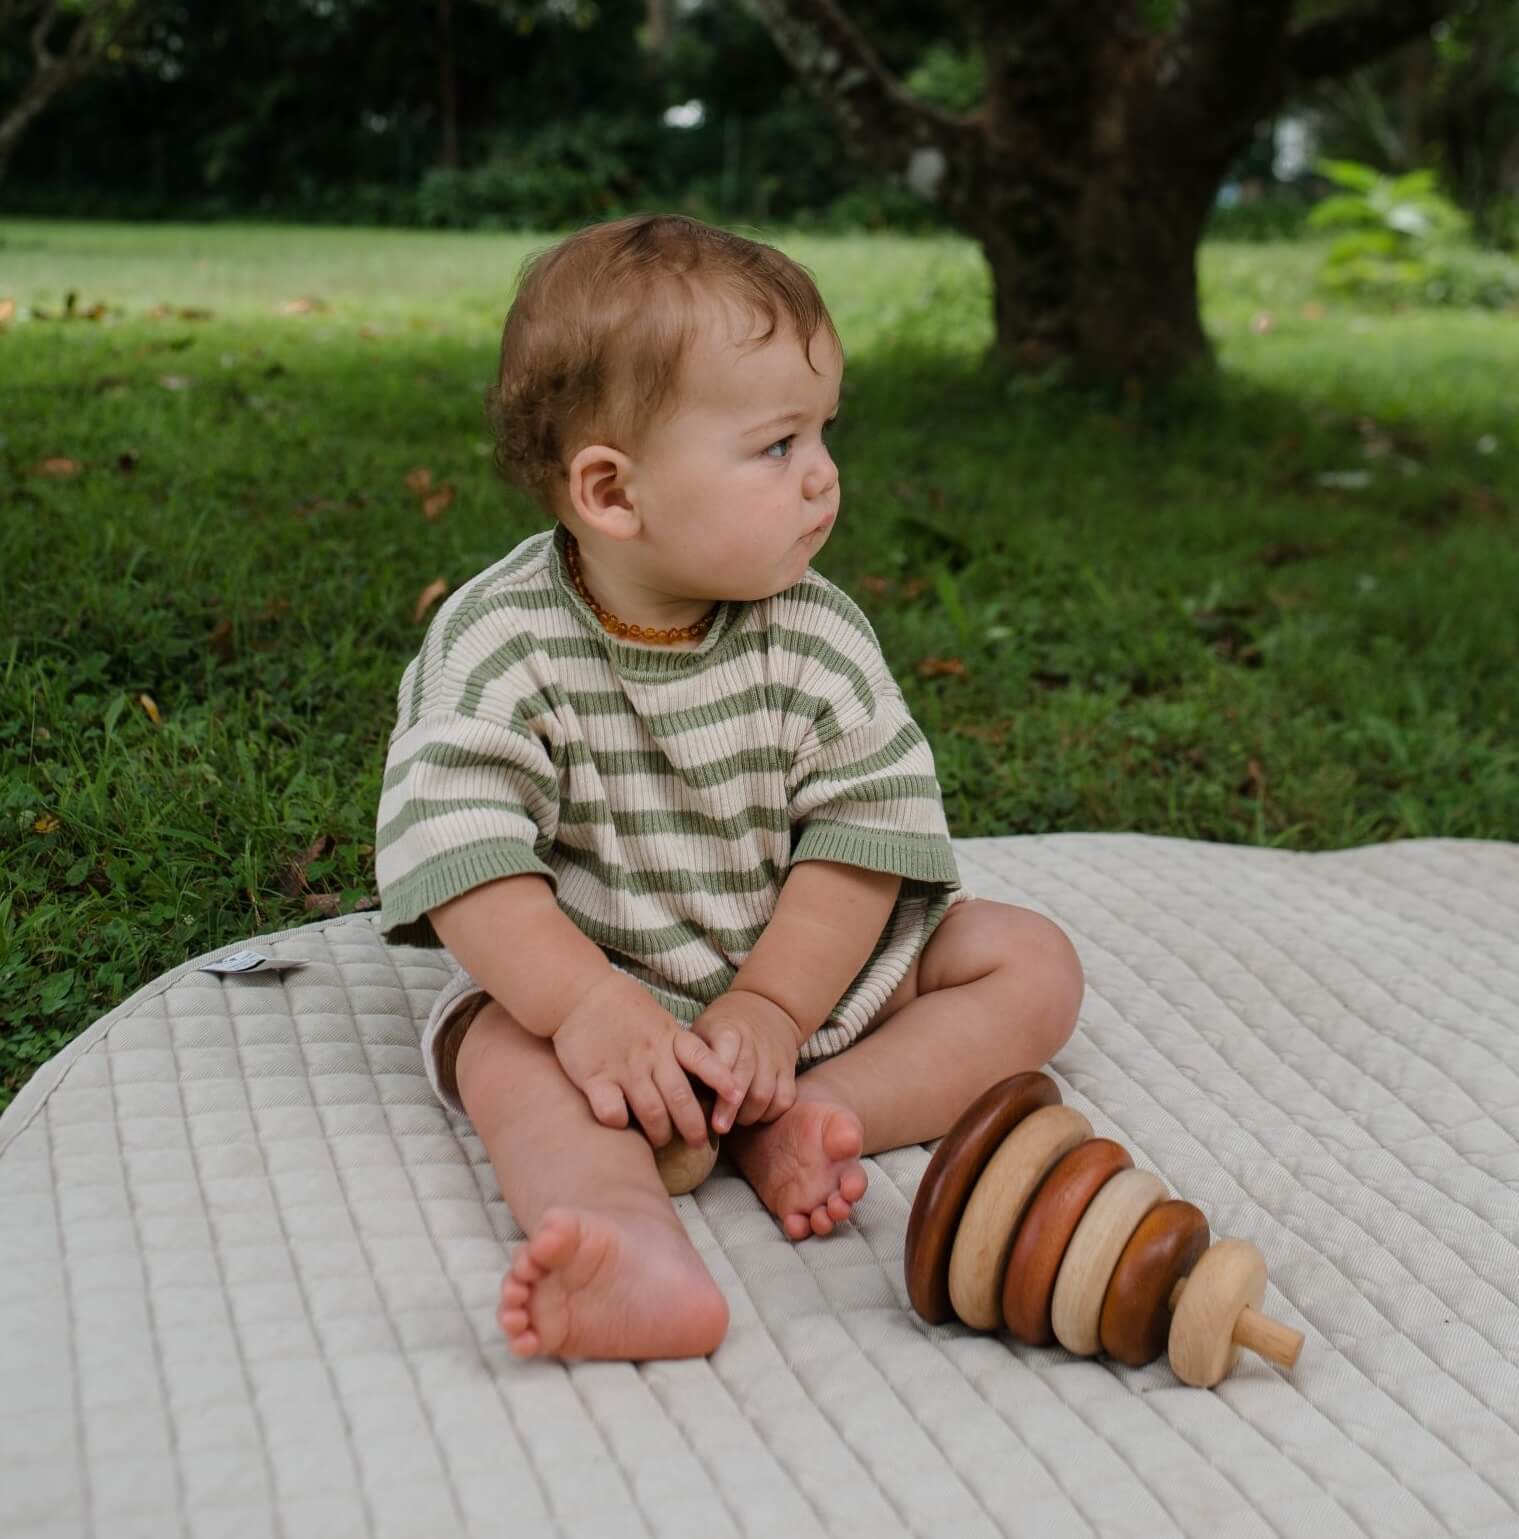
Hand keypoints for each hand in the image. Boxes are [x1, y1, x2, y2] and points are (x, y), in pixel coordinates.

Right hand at [552, 971, 738, 1149]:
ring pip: (652, 1111)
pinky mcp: (594, 1077)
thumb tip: (700, 1074)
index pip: (702, 1058)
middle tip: (700, 1144)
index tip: (737, 1095)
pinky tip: (622, 1124)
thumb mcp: (658, 1019)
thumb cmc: (622, 1008)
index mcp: (669, 1036)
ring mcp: (624, 1067)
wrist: (578, 993)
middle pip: (680, 1097)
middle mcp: (651, 1053)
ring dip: (661, 1132)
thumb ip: (676, 1045)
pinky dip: (620, 1123)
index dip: (722, 1078)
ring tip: (662, 1140)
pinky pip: (612, 1111)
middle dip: (694, 1126)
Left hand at [691, 989, 802, 1130]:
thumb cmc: (721, 1028)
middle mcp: (754, 1042)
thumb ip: (690, 1059)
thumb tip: (673, 1095)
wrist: (766, 1008)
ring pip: (766, 1093)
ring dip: (749, 1114)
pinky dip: (771, 1113)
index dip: (718, 1085)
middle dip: (731, 1109)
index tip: (707, 1106)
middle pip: (746, 1080)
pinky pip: (785, 1098)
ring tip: (735, 1121)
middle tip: (718, 1128)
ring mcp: (774, 1056)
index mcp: (728, 1031)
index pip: (725, 1059)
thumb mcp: (701, 1032)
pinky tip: (756, 1115)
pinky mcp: (790, 1068)